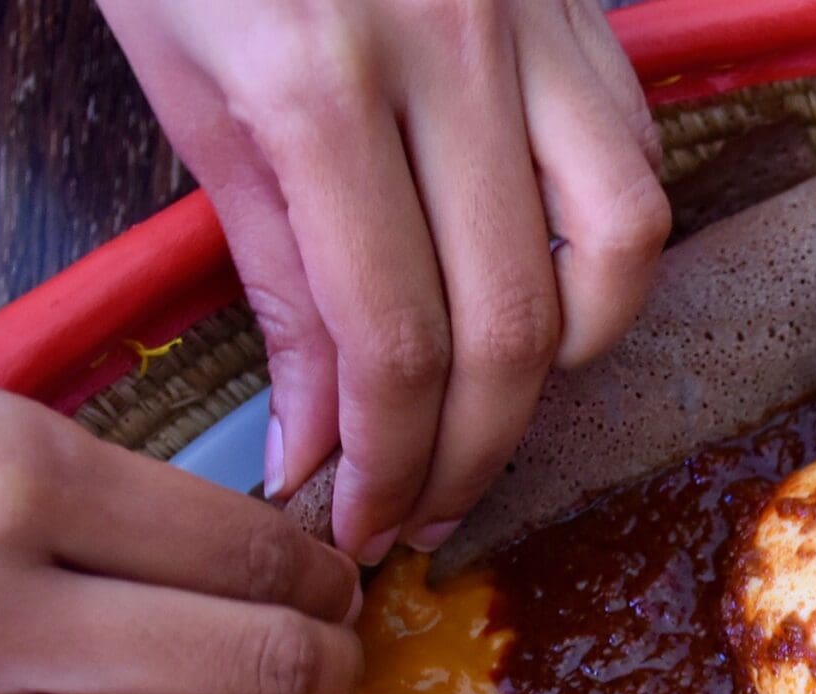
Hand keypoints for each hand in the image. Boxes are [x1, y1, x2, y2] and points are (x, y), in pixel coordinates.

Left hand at [100, 0, 670, 563]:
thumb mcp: (178, 80)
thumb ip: (267, 266)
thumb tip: (319, 438)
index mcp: (317, 79)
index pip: (392, 336)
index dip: (385, 459)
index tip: (355, 521)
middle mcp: (451, 56)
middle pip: (514, 326)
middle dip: (470, 451)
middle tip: (423, 509)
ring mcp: (536, 29)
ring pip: (619, 254)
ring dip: (567, 362)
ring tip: (497, 400)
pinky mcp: (585, 14)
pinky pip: (636, 166)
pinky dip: (606, 253)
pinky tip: (542, 279)